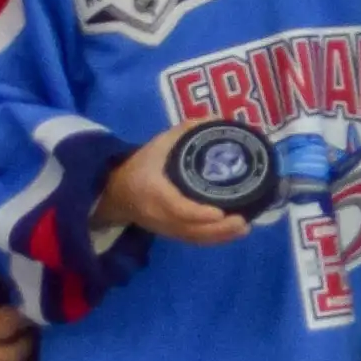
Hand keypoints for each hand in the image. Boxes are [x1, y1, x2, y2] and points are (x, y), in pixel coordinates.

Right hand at [92, 125, 261, 245]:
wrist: (116, 192)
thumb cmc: (139, 166)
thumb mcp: (157, 145)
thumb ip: (183, 132)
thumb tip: (214, 119)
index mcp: (154, 192)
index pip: (177, 208)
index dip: (198, 214)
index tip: (219, 213)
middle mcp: (159, 215)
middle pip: (190, 230)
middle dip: (218, 230)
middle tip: (243, 221)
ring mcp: (165, 228)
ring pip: (193, 238)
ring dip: (220, 237)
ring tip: (244, 228)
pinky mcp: (170, 234)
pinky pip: (192, 241)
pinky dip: (213, 240)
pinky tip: (231, 234)